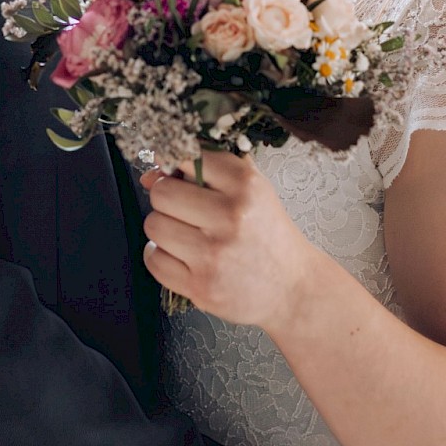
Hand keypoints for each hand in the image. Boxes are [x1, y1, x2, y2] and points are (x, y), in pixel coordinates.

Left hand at [140, 150, 308, 327]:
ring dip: (164, 228)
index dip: (175, 166)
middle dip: (166, 197)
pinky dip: (161, 256)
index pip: (186, 158)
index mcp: (245, 186)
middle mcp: (230, 217)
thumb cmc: (268, 234)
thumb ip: (209, 168)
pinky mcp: (201, 287)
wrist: (293, 287)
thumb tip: (151, 174)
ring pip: (154, 225)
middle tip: (182, 208)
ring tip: (185, 233)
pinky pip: (154, 260)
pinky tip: (181, 255)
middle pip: (162, 193)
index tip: (175, 174)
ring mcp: (214, 255)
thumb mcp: (253, 189)